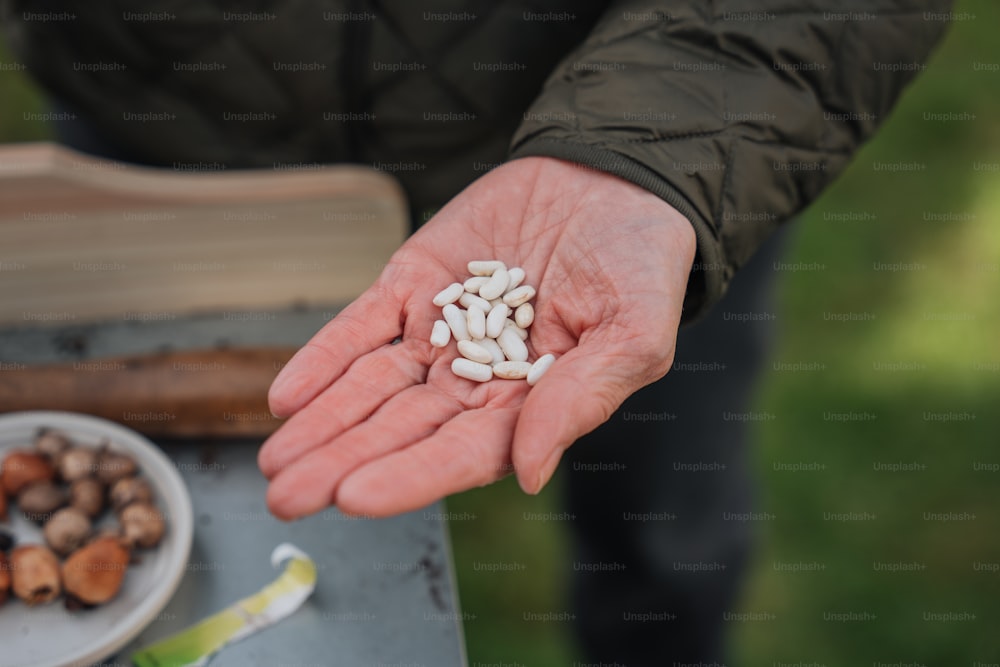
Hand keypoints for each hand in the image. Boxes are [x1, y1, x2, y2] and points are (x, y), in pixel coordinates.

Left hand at [258, 156, 695, 518]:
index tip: (356, 495)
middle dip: (342, 463)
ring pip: (370, 386)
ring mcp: (436, 332)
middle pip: (400, 429)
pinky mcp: (411, 285)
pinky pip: (360, 325)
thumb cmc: (639, 264)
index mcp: (528, 405)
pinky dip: (324, 357)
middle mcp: (474, 380)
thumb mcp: (635, 332)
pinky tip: (287, 394)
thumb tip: (527, 472)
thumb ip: (582, 399)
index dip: (410, 475)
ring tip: (274, 461)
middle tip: (288, 497)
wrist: (611, 182)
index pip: (461, 452)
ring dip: (322, 422)